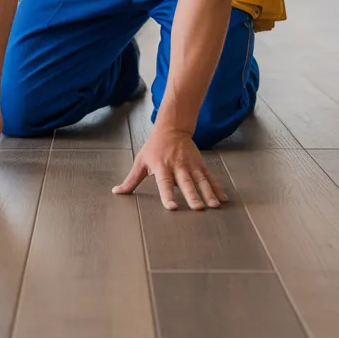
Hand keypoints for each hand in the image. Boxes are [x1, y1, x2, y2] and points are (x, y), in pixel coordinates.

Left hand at [112, 127, 228, 210]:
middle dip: (192, 196)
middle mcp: (178, 166)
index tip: (172, 207)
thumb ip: (131, 180)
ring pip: (201, 181)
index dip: (168, 195)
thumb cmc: (154, 147)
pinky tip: (222, 199)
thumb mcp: (141, 162)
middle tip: (198, 209)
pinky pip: (210, 178)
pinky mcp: (200, 164)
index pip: (164, 183)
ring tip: (214, 206)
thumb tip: (117, 192)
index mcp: (162, 167)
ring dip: (208, 194)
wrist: (172, 128)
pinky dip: (217, 188)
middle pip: (186, 183)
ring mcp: (191, 165)